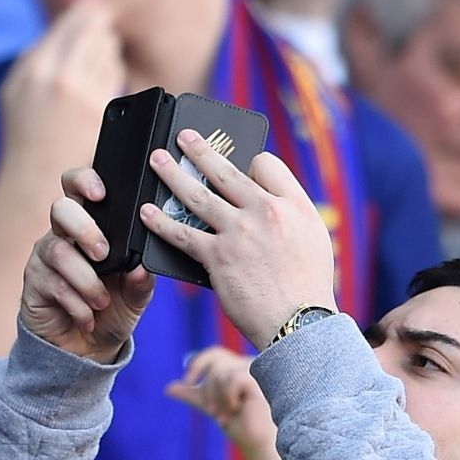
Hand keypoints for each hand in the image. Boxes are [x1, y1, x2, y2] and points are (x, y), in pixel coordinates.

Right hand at [0, 0, 123, 177]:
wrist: (33, 173)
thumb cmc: (24, 130)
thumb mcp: (15, 87)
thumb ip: (36, 53)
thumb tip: (66, 20)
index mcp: (33, 67)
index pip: (72, 20)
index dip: (86, 12)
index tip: (93, 9)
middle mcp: (57, 75)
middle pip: (95, 27)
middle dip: (98, 28)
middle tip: (96, 35)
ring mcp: (80, 92)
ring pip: (108, 47)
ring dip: (105, 49)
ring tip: (91, 63)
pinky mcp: (99, 107)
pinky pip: (114, 72)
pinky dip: (110, 71)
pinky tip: (99, 81)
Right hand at [20, 167, 154, 361]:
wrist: (86, 350)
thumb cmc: (111, 310)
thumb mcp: (137, 295)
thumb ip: (142, 279)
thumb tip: (142, 265)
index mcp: (89, 226)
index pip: (77, 188)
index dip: (84, 180)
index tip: (101, 193)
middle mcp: (62, 235)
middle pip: (60, 209)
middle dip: (84, 228)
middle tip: (103, 253)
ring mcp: (44, 259)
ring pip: (58, 250)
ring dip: (85, 278)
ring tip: (101, 301)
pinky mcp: (32, 284)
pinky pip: (52, 284)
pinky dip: (76, 304)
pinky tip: (88, 317)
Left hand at [139, 129, 337, 348]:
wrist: (299, 323)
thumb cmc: (306, 285)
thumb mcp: (312, 239)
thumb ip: (289, 214)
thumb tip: (262, 199)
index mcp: (294, 205)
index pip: (268, 165)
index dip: (250, 161)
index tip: (238, 161)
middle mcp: (267, 212)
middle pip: (226, 172)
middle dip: (200, 150)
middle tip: (182, 136)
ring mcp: (240, 233)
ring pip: (198, 195)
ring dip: (172, 174)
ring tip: (156, 161)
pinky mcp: (218, 256)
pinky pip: (181, 233)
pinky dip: (160, 221)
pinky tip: (147, 212)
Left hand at [166, 347, 288, 459]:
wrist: (256, 442)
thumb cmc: (240, 424)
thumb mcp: (212, 406)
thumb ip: (192, 395)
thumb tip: (168, 388)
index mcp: (238, 368)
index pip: (214, 354)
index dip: (197, 364)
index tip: (187, 382)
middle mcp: (249, 366)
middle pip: (214, 368)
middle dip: (209, 393)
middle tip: (214, 413)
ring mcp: (256, 371)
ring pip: (221, 374)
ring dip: (218, 400)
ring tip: (226, 416)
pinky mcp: (261, 380)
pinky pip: (232, 379)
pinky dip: (228, 397)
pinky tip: (237, 409)